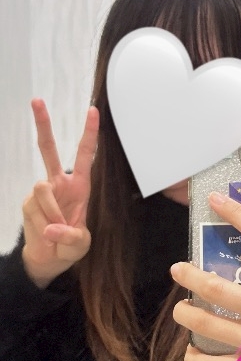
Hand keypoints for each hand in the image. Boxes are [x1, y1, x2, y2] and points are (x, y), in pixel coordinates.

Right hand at [21, 99, 98, 287]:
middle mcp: (59, 183)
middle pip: (48, 149)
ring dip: (51, 212)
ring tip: (56, 229)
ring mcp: (41, 192)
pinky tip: (46, 232)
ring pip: (42, 190)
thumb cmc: (69, 245)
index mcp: (80, 186)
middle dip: (42, 125)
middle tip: (36, 101)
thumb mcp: (80, 244)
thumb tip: (52, 228)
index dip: (89, 133)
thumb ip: (71, 237)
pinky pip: (35, 208)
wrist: (49, 259)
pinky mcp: (28, 202)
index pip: (85, 155)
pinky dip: (43, 222)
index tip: (93, 111)